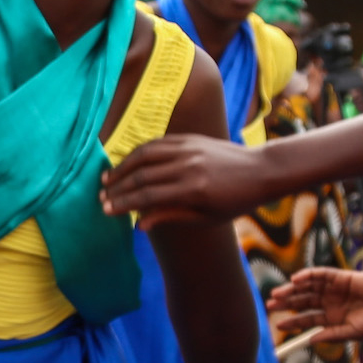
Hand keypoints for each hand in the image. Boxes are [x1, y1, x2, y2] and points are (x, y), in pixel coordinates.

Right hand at [101, 134, 270, 222]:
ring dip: (123, 166)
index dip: (123, 203)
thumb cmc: (235, 201)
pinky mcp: (190, 139)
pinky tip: (129, 161)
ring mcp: (188, 149)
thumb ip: (172, 216)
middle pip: (142, 175)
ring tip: (107, 178)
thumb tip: (140, 224)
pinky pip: (158, 143)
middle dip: (118, 187)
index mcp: (192, 190)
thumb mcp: (207, 217)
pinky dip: (139, 152)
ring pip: (146, 155)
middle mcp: (187, 166)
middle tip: (101, 197)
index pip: (148, 196)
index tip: (106, 210)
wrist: (261, 171)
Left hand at [269, 267, 362, 343]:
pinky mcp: (341, 277)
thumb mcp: (353, 333)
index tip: (277, 325)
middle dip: (286, 304)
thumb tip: (310, 340)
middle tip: (269, 305)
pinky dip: (308, 276)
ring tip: (276, 294)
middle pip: (303, 302)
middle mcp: (331, 303)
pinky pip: (320, 275)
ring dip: (292, 289)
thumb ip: (332, 335)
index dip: (292, 322)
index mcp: (333, 319)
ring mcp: (335, 289)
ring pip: (307, 288)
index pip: (307, 320)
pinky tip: (296, 279)